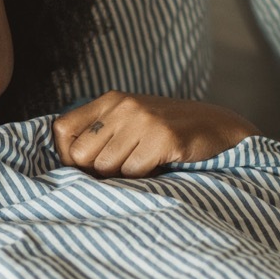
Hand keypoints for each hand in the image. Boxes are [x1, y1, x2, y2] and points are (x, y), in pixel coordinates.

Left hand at [53, 92, 259, 177]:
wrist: (218, 128)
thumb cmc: (167, 132)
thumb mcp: (129, 122)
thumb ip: (99, 133)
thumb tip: (66, 162)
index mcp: (110, 100)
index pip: (61, 129)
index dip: (67, 155)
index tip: (86, 167)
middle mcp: (123, 106)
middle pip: (80, 154)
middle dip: (95, 171)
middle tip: (121, 169)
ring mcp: (143, 120)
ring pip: (105, 167)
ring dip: (122, 175)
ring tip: (143, 164)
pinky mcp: (163, 137)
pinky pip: (133, 172)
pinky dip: (143, 178)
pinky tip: (158, 166)